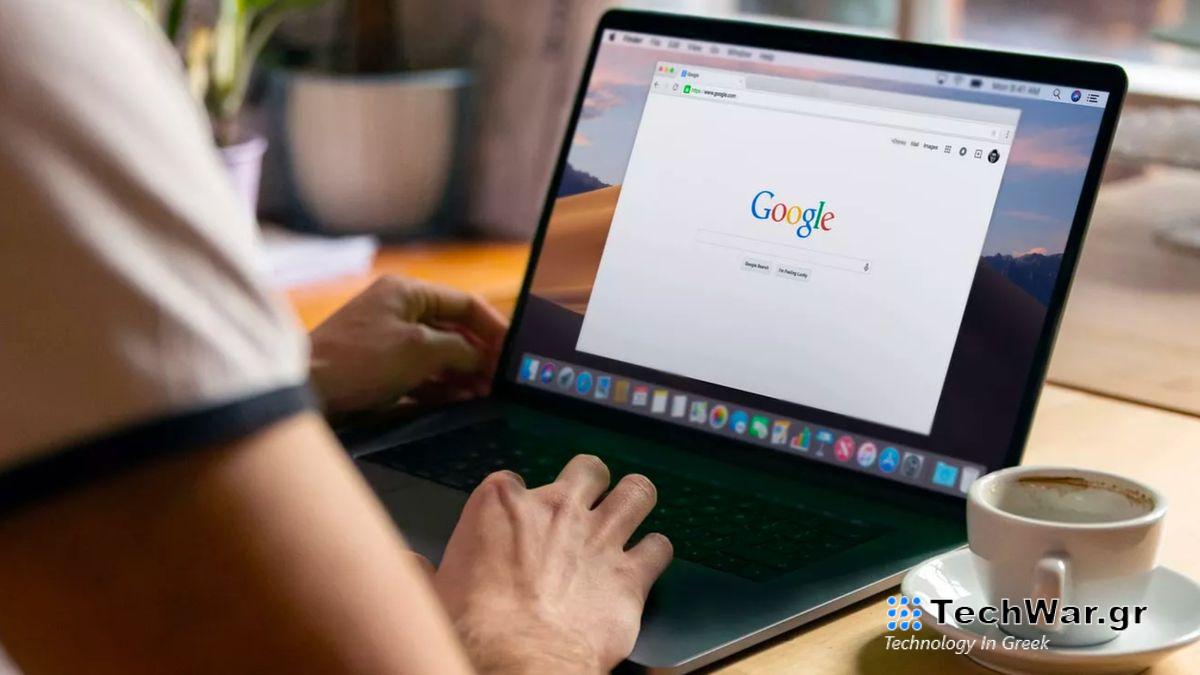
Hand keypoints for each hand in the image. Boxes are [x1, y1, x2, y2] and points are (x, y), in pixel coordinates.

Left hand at [309, 276, 507, 414]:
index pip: (465, 303)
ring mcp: (389, 339)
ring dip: (463, 373)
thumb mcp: (421, 350)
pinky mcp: (380, 367)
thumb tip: (482, 358)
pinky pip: (421, 372)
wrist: (307, 389)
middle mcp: (399, 310)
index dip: (494, 327)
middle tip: (501, 379)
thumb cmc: (359, 360)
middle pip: (454, 330)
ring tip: (485, 394)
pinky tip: (460, 400)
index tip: (512, 351)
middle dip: (479, 355)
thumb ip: (459, 350)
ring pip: (439, 354)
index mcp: (407, 292)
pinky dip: (441, 385)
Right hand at [434, 455, 672, 673]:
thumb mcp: (432, 591)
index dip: (518, 502)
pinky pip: (659, 547)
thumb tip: (404, 563)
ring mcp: (599, 536)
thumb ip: (422, 569)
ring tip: (632, 509)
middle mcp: (556, 508)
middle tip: (586, 502)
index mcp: (502, 504)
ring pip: (636, 492)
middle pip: (587, 469)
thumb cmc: (472, 629)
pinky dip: (656, 552)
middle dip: (590, 482)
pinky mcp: (631, 574)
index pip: (513, 480)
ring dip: (636, 499)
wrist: (519, 662)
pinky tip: (648, 559)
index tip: (517, 523)